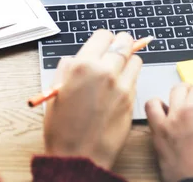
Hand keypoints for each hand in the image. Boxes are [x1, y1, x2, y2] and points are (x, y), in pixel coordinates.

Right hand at [43, 30, 141, 169]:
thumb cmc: (62, 128)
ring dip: (128, 61)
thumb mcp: (56, 91)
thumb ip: (67, 68)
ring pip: (136, 59)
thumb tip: (77, 58)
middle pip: (124, 42)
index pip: (104, 35)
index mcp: (83, 66)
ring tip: (118, 71)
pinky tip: (119, 88)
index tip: (103, 45)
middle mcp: (105, 71)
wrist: (79, 156)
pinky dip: (130, 78)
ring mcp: (122, 86)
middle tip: (115, 51)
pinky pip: (136, 79)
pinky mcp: (132, 99)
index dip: (103, 40)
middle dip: (120, 44)